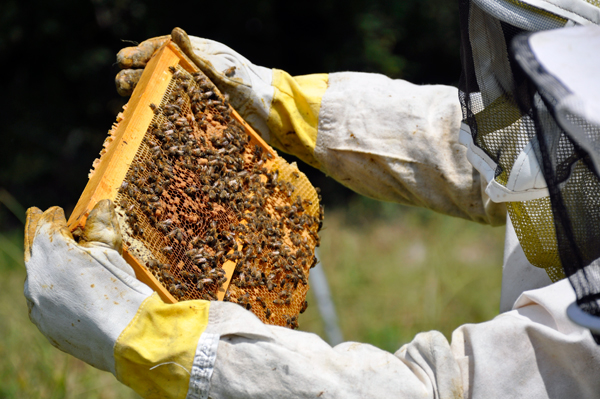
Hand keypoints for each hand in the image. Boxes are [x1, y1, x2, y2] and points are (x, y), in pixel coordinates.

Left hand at [24, 200, 212, 397]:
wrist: (126, 337)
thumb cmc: (121, 289)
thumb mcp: (112, 252)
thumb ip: (101, 226)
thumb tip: (101, 205)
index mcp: (51, 252)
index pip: (47, 225)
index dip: (53, 215)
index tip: (56, 210)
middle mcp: (36, 277)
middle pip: (34, 248)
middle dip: (38, 232)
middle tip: (36, 216)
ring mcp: (38, 303)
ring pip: (37, 276)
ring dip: (45, 263)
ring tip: (56, 256)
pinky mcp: (45, 324)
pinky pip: (43, 300)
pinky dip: (51, 289)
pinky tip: (66, 289)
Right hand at [116, 27, 272, 140]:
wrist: (263, 108)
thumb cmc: (244, 81)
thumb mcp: (218, 67)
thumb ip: (195, 54)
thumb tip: (176, 31)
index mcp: (189, 56)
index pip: (157, 50)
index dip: (139, 55)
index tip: (125, 60)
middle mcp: (183, 73)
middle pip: (150, 72)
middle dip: (132, 76)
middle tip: (122, 83)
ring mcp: (185, 94)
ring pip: (153, 92)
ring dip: (137, 94)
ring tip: (126, 98)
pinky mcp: (189, 114)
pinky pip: (166, 112)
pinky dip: (152, 114)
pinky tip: (139, 118)